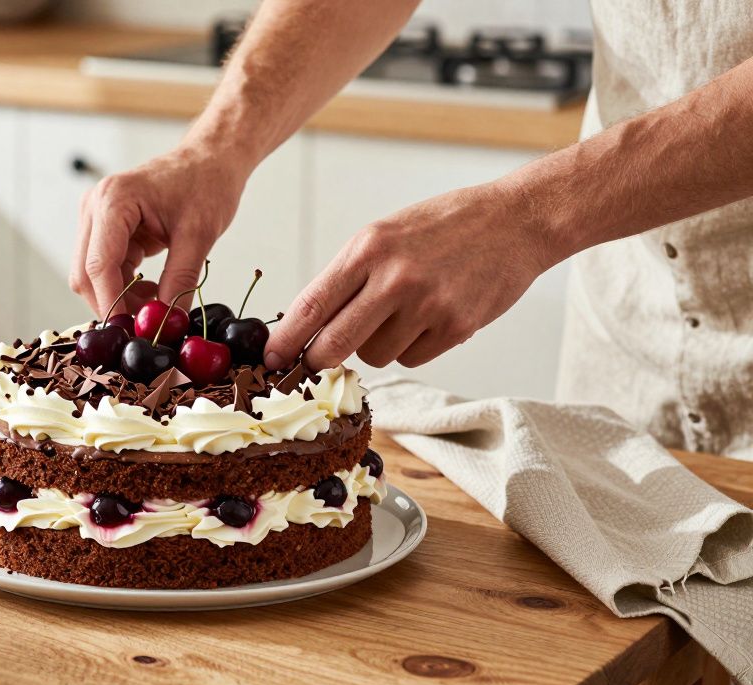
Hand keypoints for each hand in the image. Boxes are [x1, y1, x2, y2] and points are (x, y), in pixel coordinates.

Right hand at [70, 146, 246, 315]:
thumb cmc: (207, 183)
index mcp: (114, 200)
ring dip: (122, 298)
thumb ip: (180, 282)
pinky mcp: (106, 229)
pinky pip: (107, 270)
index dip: (112, 304)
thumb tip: (168, 323)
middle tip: (149, 324)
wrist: (210, 159)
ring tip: (160, 302)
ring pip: (93, 276)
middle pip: (86, 274)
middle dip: (114, 304)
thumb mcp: (199, 236)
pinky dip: (127, 287)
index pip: (98, 265)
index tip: (131, 333)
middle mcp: (95, 207)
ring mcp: (97, 218)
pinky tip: (155, 289)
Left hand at [264, 183, 553, 370]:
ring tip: (401, 312)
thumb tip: (306, 324)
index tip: (269, 358)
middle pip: (333, 345)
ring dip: (376, 345)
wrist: (515, 221)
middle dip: (318, 360)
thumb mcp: (383, 235)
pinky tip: (429, 317)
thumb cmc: (442, 226)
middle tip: (315, 362)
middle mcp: (394, 278)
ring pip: (374, 356)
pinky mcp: (456, 327)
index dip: (285, 340)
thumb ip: (347, 277)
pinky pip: (411, 358)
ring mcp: (427, 306)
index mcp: (367, 250)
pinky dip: (412, 346)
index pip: (311, 306)